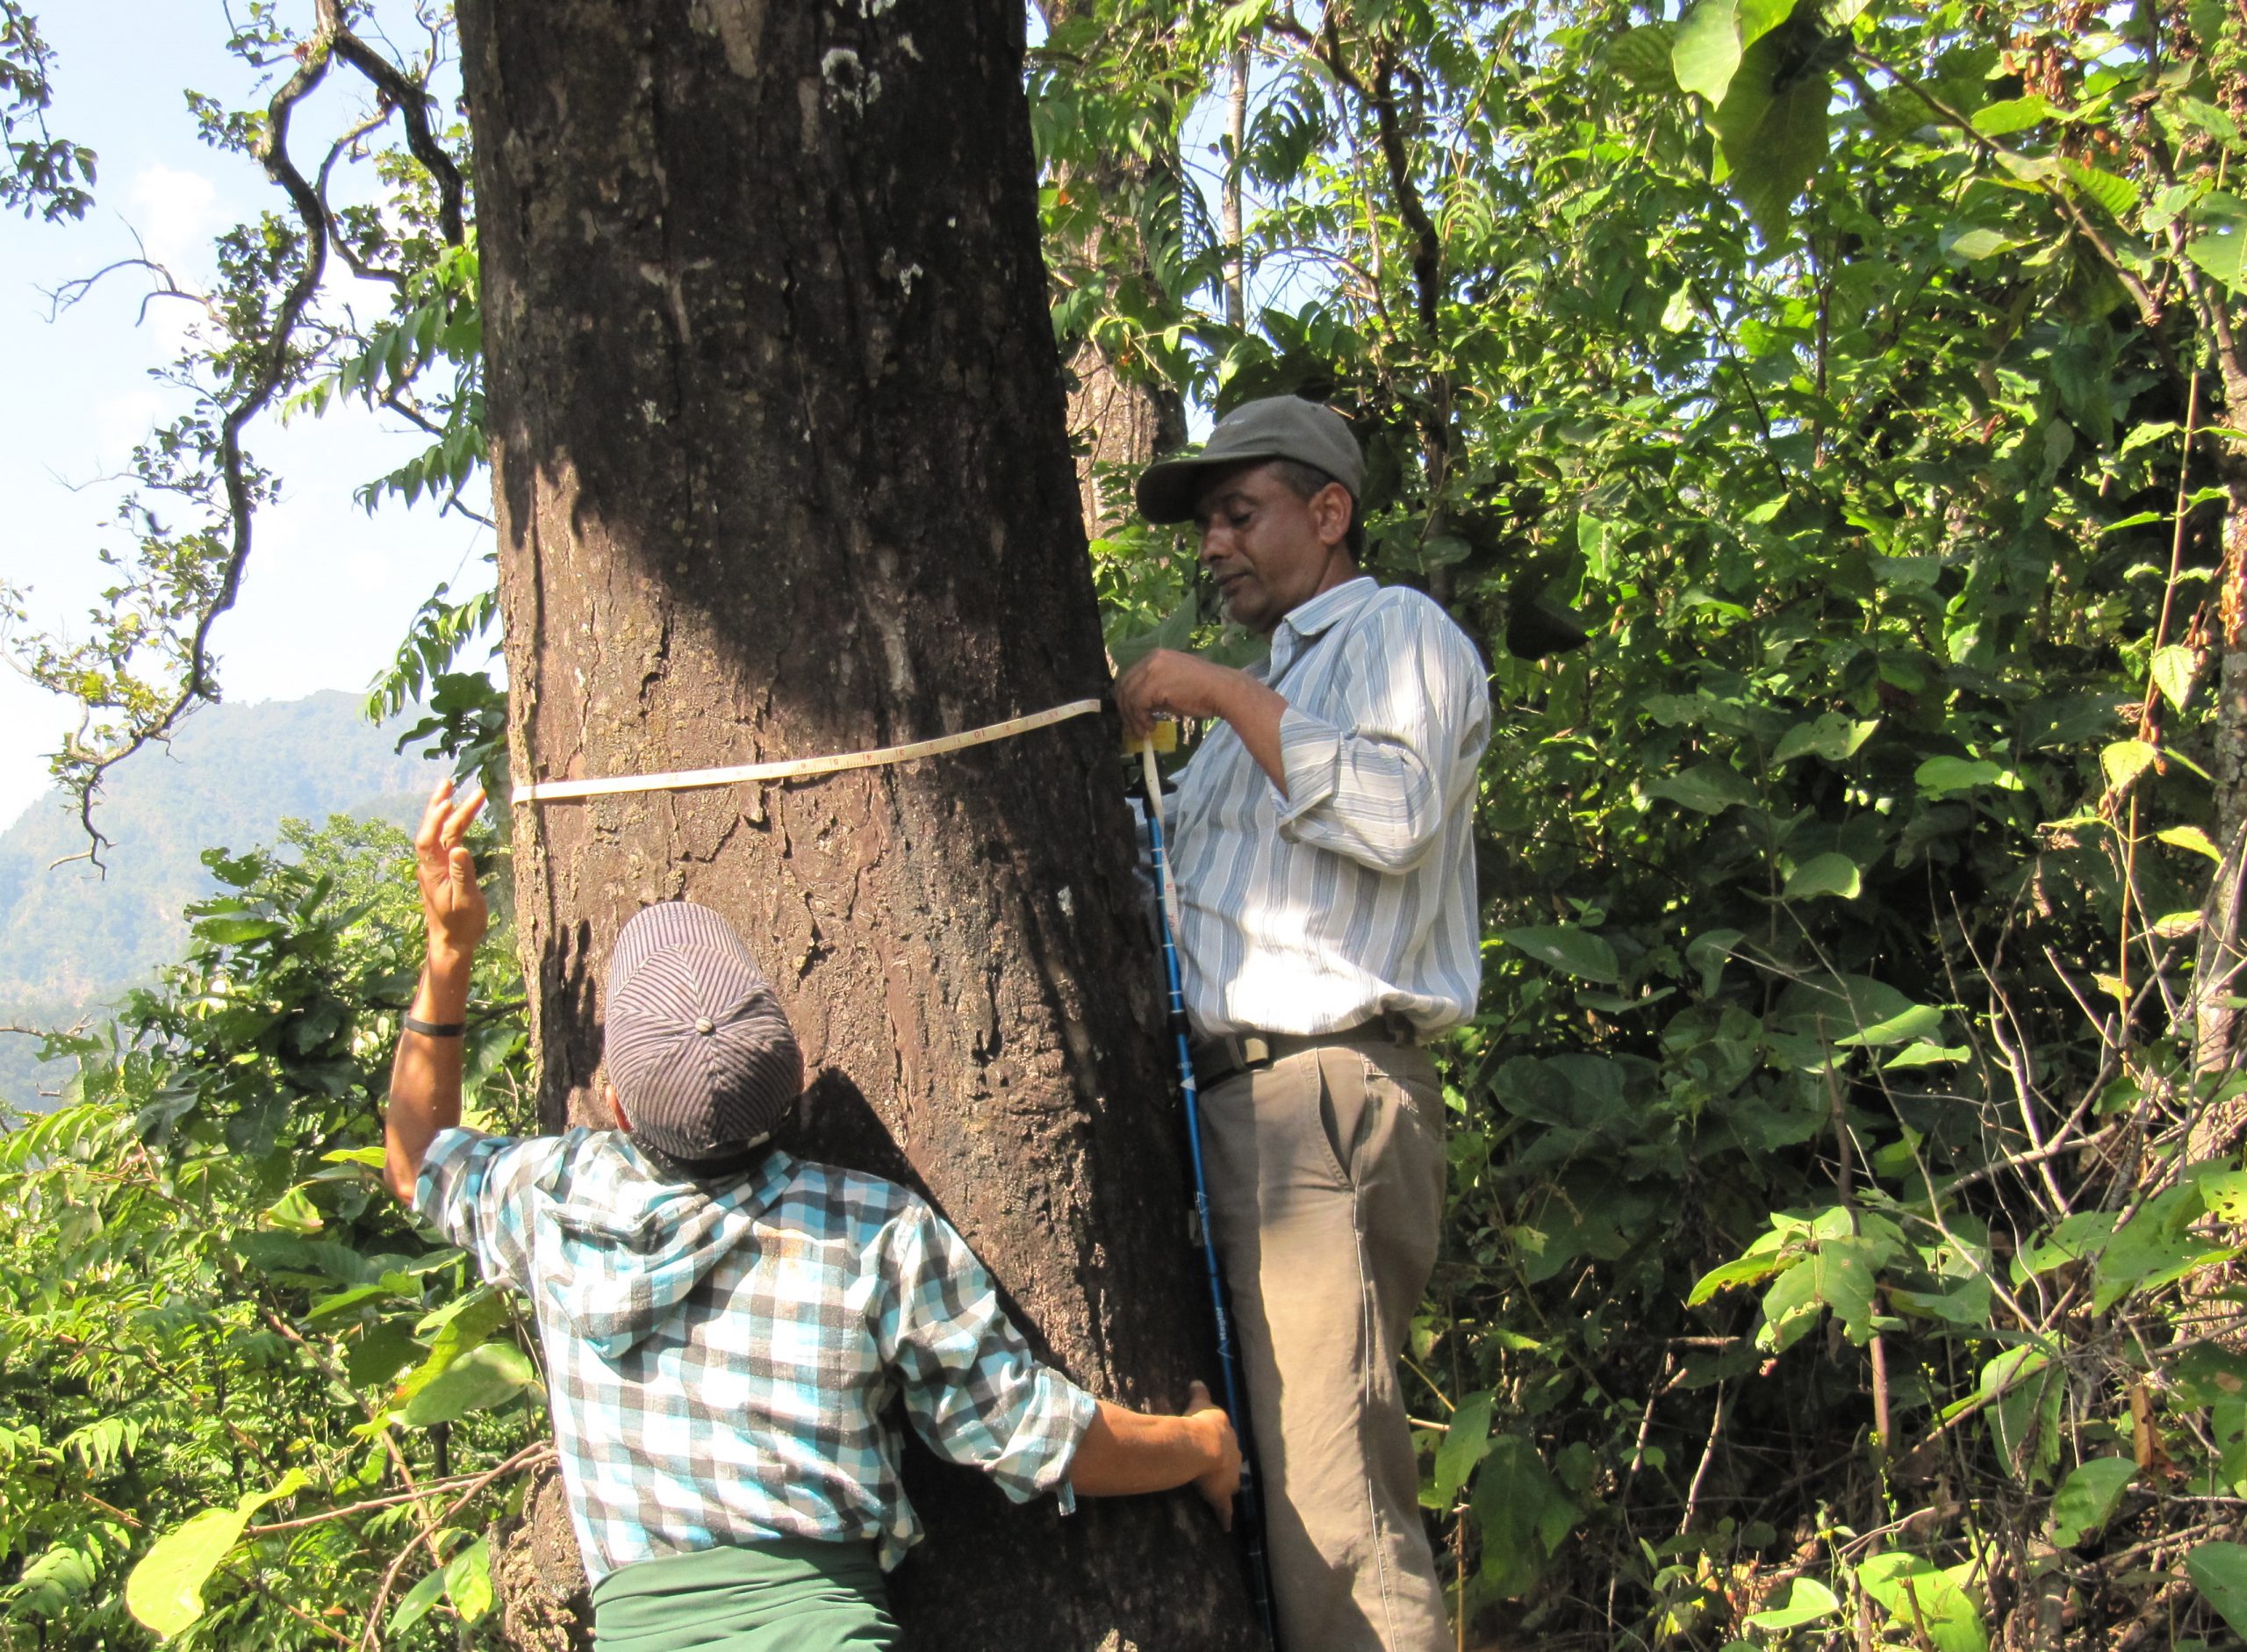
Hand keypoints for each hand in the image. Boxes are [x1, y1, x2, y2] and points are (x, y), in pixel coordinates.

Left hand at [413, 778, 488, 964]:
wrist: (451, 942)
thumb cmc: (461, 924)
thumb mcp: (465, 900)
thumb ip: (462, 874)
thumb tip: (459, 848)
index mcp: (433, 870)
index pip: (428, 838)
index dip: (435, 819)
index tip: (448, 801)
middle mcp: (431, 865)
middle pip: (433, 829)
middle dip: (440, 805)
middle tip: (449, 783)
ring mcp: (436, 867)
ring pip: (441, 834)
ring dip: (450, 813)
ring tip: (462, 794)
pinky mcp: (443, 870)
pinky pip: (446, 842)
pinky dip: (453, 826)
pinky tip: (462, 820)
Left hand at [1113, 648, 1240, 741]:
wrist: (1222, 690)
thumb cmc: (1204, 691)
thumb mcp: (1173, 686)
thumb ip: (1155, 691)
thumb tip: (1141, 707)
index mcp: (1156, 657)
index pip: (1130, 676)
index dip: (1127, 698)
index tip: (1132, 715)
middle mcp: (1151, 659)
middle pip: (1124, 684)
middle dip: (1126, 709)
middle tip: (1134, 726)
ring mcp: (1152, 670)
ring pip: (1128, 695)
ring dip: (1133, 717)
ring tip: (1144, 730)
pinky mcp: (1154, 684)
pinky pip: (1137, 703)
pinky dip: (1140, 718)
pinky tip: (1151, 726)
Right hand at [1184, 1379, 1241, 1529]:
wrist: (1205, 1446)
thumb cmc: (1202, 1423)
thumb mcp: (1201, 1404)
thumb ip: (1200, 1394)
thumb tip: (1198, 1381)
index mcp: (1227, 1436)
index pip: (1227, 1441)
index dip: (1223, 1444)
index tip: (1220, 1447)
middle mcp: (1233, 1457)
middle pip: (1233, 1463)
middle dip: (1229, 1466)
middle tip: (1224, 1470)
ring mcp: (1229, 1477)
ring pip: (1231, 1485)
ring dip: (1229, 1488)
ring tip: (1226, 1493)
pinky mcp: (1221, 1495)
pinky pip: (1224, 1508)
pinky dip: (1225, 1517)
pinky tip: (1226, 1526)